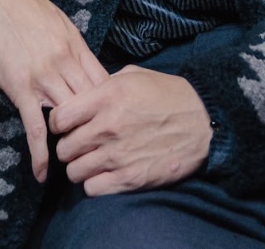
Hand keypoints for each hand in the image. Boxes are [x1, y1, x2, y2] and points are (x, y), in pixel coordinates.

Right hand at [0, 0, 108, 182]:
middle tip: (100, 151)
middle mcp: (65, 61)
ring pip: (70, 116)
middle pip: (92, 104)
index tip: (110, 123)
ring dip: (75, 141)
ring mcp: (43, 76)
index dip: (109, 106)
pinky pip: (35, 125)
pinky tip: (43, 173)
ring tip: (79, 166)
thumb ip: (67, 40)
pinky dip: (41, 152)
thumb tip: (75, 58)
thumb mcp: (53, 16)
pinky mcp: (19, 86)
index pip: (103, 82)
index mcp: (75, 43)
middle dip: (98, 127)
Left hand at [48, 65, 211, 195]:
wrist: (205, 123)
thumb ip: (104, 84)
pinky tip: (104, 174)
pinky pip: (92, 188)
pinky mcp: (130, 178)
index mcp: (107, 97)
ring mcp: (118, 154)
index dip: (58, 123)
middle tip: (81, 145)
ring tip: (92, 161)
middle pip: (64, 147)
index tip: (67, 126)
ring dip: (80, 167)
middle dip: (69, 147)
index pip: (58, 117)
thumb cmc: (170, 96)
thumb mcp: (135, 76)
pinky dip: (94, 184)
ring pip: (74, 171)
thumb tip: (84, 94)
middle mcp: (108, 126)